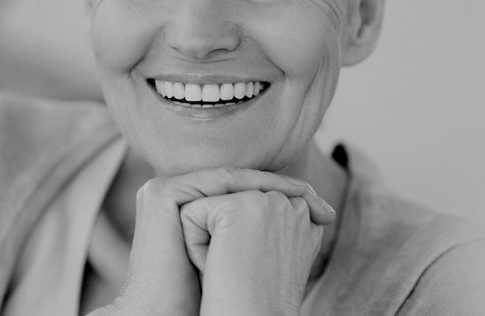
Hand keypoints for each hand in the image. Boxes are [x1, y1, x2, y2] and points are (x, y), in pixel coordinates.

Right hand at [92, 169, 334, 315]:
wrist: (168, 311)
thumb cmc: (201, 297)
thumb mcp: (234, 260)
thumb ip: (251, 235)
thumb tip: (299, 224)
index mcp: (184, 208)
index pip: (238, 193)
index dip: (280, 197)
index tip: (322, 212)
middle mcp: (173, 196)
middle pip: (236, 185)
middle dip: (283, 189)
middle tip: (321, 202)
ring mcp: (163, 191)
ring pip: (228, 180)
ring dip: (271, 184)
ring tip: (307, 194)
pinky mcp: (162, 193)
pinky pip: (215, 181)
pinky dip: (251, 185)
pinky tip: (281, 194)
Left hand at [180, 190, 330, 314]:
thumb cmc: (258, 298)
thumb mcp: (274, 255)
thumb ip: (272, 225)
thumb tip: (246, 210)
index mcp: (305, 215)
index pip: (252, 207)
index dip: (241, 239)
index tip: (256, 270)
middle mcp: (291, 203)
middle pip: (228, 205)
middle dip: (226, 237)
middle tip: (246, 272)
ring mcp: (264, 201)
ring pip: (209, 209)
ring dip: (211, 242)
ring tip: (232, 269)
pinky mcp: (234, 206)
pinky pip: (191, 215)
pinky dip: (195, 246)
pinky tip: (218, 266)